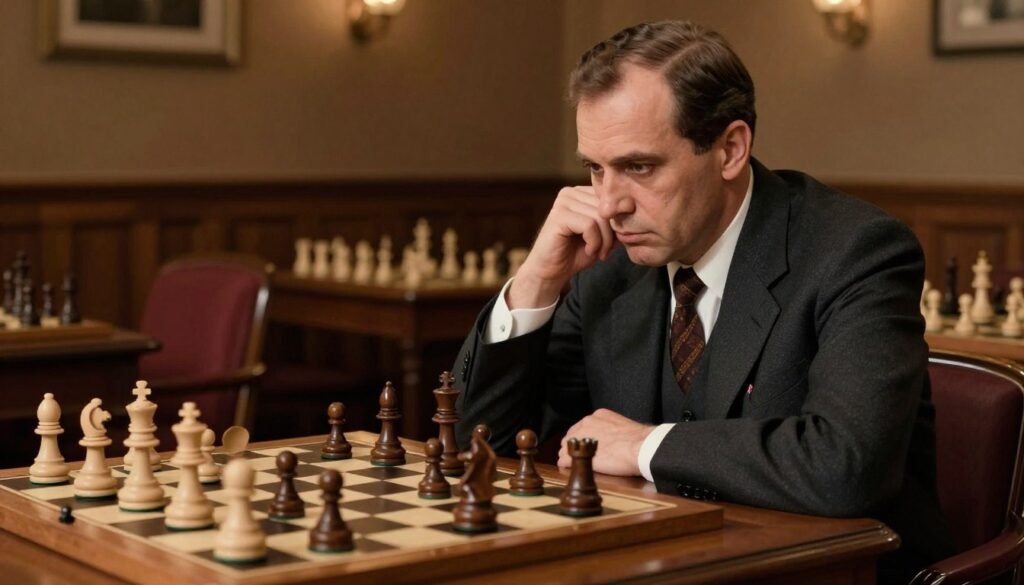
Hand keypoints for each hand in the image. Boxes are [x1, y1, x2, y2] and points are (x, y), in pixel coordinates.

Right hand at [508, 186, 615, 308]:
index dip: (617, 222)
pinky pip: (589, 225)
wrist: (551, 272)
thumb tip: (631, 206)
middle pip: (607, 207)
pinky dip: (594, 242)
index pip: (611, 199)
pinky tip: (588, 251)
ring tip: (597, 253)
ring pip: (600, 217)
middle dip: (611, 234)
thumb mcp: (602, 234)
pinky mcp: (558, 216)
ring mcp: (563, 202)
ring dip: (604, 241)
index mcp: (581, 192)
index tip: (613, 242)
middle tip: (605, 252)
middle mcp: (570, 192)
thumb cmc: (576, 253)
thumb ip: (614, 220)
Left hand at [557, 408, 654, 476]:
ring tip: (578, 464)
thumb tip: (613, 440)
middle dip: (576, 446)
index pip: (582, 427)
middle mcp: (587, 422)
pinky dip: (567, 465)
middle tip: (582, 457)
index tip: (587, 446)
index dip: (584, 439)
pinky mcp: (577, 452)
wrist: (641, 447)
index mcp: (598, 416)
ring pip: (566, 447)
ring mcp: (580, 437)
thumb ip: (612, 431)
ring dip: (571, 456)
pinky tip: (572, 470)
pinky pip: (564, 459)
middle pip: (572, 436)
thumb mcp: (624, 428)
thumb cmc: (639, 442)